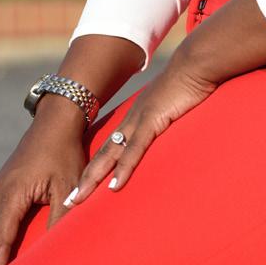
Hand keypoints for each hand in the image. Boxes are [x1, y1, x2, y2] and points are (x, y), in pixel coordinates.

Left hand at [66, 59, 215, 206]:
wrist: (196, 63)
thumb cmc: (190, 82)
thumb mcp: (176, 104)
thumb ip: (170, 118)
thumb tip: (172, 128)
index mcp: (137, 116)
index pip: (111, 146)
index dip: (97, 166)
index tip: (84, 185)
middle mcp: (133, 119)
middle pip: (103, 153)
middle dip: (86, 177)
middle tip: (69, 200)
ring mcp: (140, 119)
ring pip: (111, 154)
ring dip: (93, 177)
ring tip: (78, 199)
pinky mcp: (153, 120)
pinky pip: (134, 149)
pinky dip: (123, 168)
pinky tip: (114, 186)